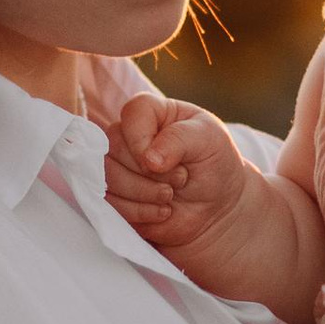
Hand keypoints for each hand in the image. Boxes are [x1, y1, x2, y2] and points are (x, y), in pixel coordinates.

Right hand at [99, 91, 251, 255]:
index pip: (132, 112)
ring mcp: (119, 165)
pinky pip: (109, 203)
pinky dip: (139, 212)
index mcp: (153, 113)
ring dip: (143, 193)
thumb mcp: (209, 140)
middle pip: (114, 146)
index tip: (163, 162)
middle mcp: (130, 135)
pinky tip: (162, 211)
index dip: (141, 139)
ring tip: (170, 196)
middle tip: (181, 179)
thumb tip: (148, 159)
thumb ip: (179, 139)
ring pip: (107, 176)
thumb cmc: (214, 165)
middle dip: (149, 172)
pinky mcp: (115, 195)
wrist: (217, 209)